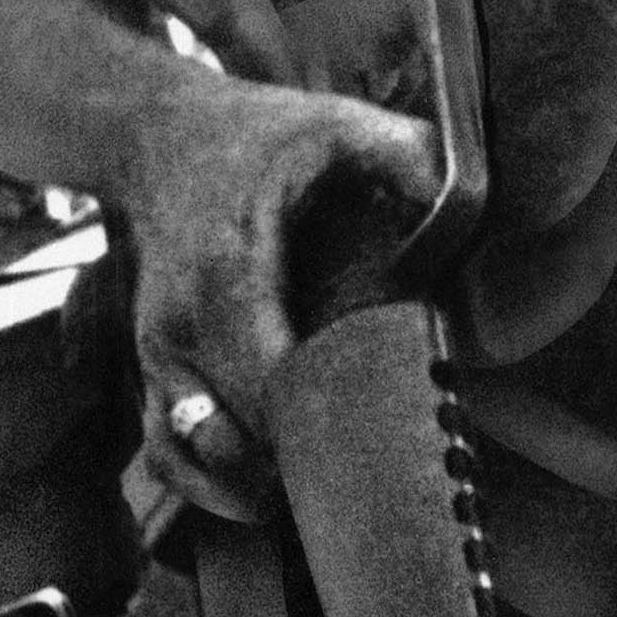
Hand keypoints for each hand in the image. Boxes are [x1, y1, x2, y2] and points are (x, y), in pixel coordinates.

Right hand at [120, 76, 440, 519]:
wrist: (159, 137)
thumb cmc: (254, 136)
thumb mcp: (332, 124)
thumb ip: (402, 155)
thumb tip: (465, 196)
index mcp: (226, 275)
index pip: (268, 384)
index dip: (326, 424)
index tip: (385, 435)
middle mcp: (180, 328)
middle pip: (234, 437)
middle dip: (304, 462)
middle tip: (374, 473)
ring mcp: (157, 358)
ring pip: (192, 457)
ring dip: (252, 484)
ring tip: (322, 483)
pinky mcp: (152, 374)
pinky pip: (164, 457)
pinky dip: (207, 488)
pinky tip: (262, 492)